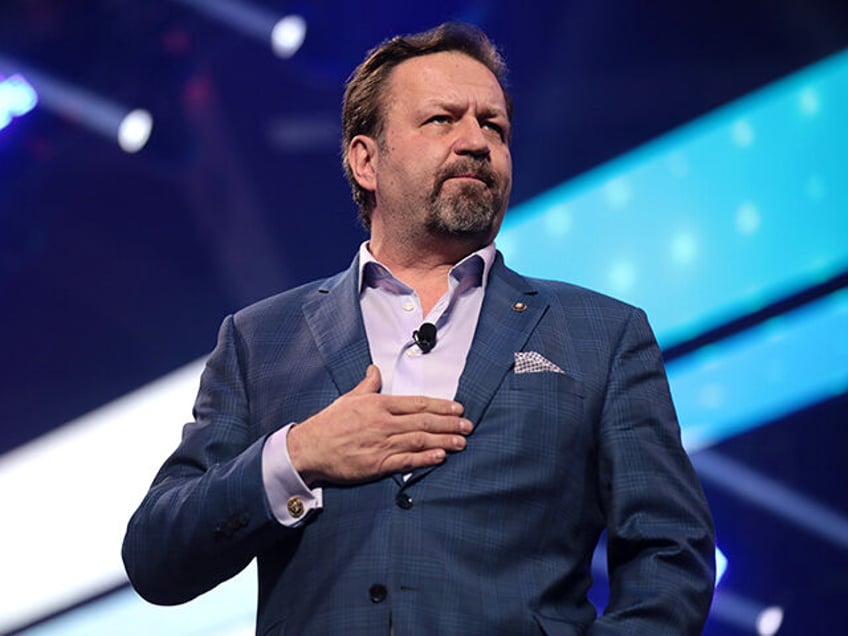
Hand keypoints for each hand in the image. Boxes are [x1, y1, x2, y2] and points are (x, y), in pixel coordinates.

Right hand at [287, 365, 471, 485]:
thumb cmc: (329, 423)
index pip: (417, 403)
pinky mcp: (377, 464)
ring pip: (420, 440)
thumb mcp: (350, 398)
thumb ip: (368, 384)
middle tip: (468, 425)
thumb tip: (375, 369)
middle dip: (449, 423)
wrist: (310, 448)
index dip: (440, 406)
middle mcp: (384, 423)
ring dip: (444, 440)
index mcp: (379, 405)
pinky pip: (406, 461)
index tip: (458, 408)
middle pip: (424, 422)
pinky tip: (440, 456)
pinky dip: (425, 458)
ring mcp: (382, 444)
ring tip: (462, 441)